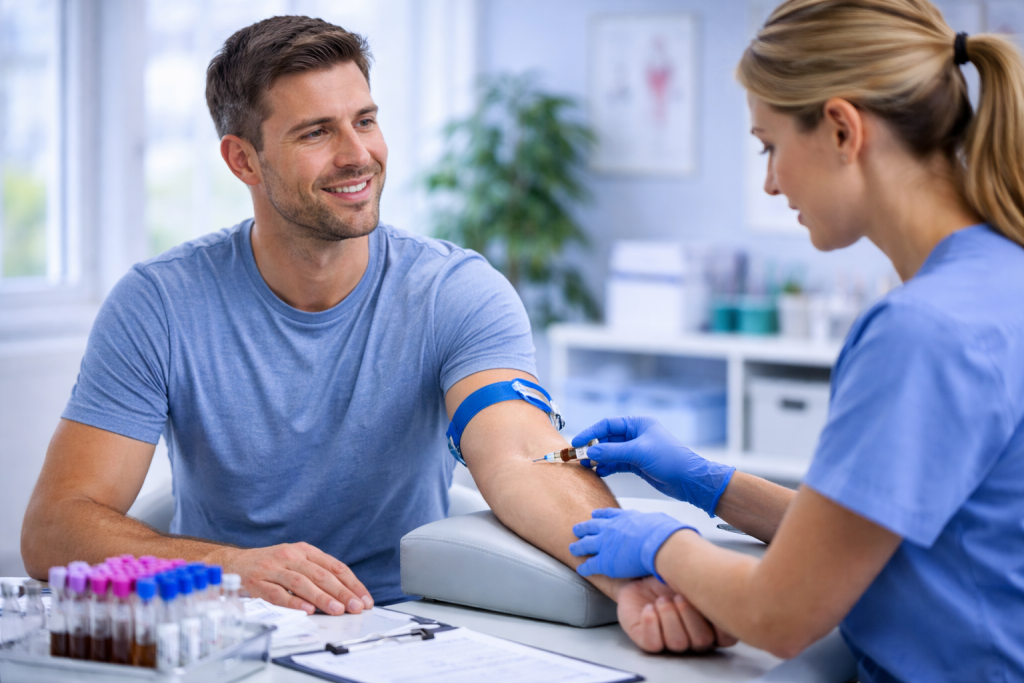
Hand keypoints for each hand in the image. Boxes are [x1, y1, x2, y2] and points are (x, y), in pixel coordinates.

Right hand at [206, 542, 372, 615]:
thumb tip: (345, 594)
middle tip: (355, 606)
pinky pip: (277, 593)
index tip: (363, 598)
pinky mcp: (257, 582)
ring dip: (321, 598)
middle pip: (321, 574)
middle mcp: (290, 556)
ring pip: (302, 583)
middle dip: (341, 592)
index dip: (351, 583)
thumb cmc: (270, 564)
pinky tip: (306, 610)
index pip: (334, 566)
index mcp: (304, 550)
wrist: (234, 562)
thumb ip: (317, 572)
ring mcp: (273, 568)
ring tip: (337, 610)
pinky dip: (293, 602)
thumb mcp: (296, 560)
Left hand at [571, 508, 693, 578]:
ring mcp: (604, 544)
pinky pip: (589, 565)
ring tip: (572, 548)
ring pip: (585, 544)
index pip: (608, 514)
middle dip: (583, 528)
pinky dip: (584, 568)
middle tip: (576, 529)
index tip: (594, 514)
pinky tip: (580, 570)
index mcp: (624, 518)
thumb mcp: (657, 520)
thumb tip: (661, 525)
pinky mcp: (604, 561)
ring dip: (578, 546)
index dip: (600, 515)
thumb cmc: (664, 533)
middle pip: (591, 526)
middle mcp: (611, 528)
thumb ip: (653, 523)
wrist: (659, 544)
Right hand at [574, 416, 735, 515]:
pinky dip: (607, 468)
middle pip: (607, 439)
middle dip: (593, 448)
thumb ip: (613, 452)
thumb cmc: (670, 460)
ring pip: (610, 452)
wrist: (689, 480)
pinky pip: (616, 464)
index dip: (591, 433)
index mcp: (638, 424)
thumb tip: (590, 452)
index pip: (608, 425)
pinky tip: (599, 472)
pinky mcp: (637, 464)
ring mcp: (636, 450)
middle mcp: (636, 435)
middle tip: (579, 457)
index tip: (577, 443)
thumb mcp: (639, 453)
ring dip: (599, 459)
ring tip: (587, 467)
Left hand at [617, 577, 737, 652]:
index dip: (718, 621)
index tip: (705, 597)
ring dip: (668, 615)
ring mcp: (671, 641)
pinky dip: (651, 623)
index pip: (727, 638)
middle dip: (688, 614)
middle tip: (678, 594)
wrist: (641, 570)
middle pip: (702, 640)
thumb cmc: (673, 573)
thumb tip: (727, 579)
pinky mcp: (648, 640)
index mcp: (712, 624)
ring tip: (661, 599)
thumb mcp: (696, 574)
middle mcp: (694, 637)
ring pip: (678, 643)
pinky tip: (649, 608)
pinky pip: (653, 643)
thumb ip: (715, 583)